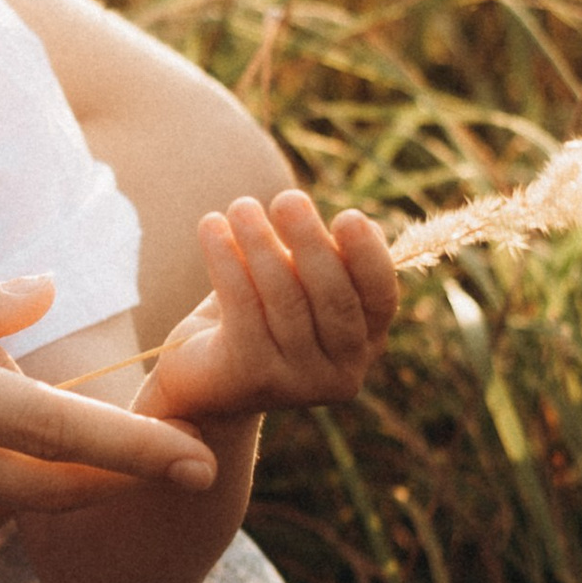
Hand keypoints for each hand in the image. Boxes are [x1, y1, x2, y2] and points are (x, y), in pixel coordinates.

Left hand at [141, 192, 396, 425]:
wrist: (200, 380)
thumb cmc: (258, 318)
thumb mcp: (299, 287)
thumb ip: (331, 264)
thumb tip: (367, 227)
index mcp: (364, 345)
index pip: (381, 297)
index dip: (368, 256)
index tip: (348, 216)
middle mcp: (341, 372)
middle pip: (334, 298)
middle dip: (311, 242)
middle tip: (287, 199)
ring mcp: (299, 383)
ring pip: (285, 298)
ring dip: (261, 243)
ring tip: (242, 206)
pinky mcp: (253, 377)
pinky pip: (243, 306)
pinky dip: (225, 259)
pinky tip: (210, 226)